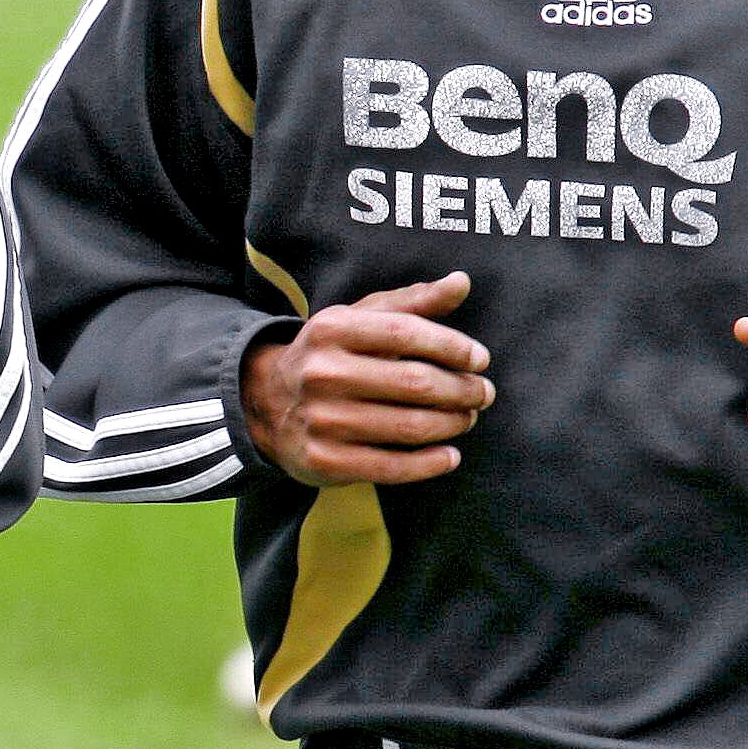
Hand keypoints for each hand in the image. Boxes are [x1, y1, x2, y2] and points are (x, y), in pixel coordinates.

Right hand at [242, 272, 493, 486]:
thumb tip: (462, 282)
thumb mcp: (360, 319)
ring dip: (452, 424)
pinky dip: (430, 464)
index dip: (453, 346)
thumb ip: (412, 302)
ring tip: (467, 418)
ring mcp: (321, 420)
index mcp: (331, 329)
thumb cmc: (329, 356)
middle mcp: (322, 373)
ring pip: (410, 426)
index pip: (406, 333)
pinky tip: (449, 455)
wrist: (265, 403)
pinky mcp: (323, 460)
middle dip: (461, 389)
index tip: (481, 359)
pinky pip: (392, 466)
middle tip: (482, 393)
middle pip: (415, 383)